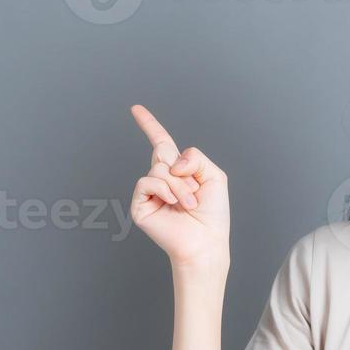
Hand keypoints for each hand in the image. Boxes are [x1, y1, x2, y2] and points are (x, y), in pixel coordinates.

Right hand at [128, 104, 229, 269]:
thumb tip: (169, 163)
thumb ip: (194, 157)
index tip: (136, 109)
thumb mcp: (213, 175)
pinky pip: (147, 182)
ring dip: (180, 186)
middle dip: (184, 173)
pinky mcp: (140, 205)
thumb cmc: (212, 214)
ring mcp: (150, 192)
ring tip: (188, 204)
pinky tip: (172, 203)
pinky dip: (164, 190)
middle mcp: (162, 179)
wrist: (205, 241)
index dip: (149, 125)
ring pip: (160, 169)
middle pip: (163, 153)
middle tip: (194, 195)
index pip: (161, 142)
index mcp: (178, 171)